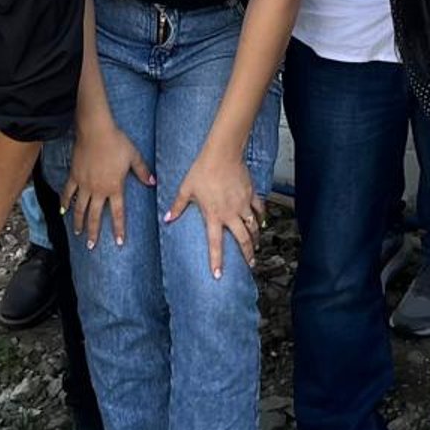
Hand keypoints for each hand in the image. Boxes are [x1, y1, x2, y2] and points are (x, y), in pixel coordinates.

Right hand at [61, 113, 154, 247]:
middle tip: (91, 246)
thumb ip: (143, 172)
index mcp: (114, 187)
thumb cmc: (117, 143)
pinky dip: (64, 202)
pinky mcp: (74, 176)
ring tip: (77, 233)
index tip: (119, 242)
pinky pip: (68, 192)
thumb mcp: (134, 157)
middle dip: (93, 232)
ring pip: (79, 208)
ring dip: (78, 222)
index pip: (117, 213)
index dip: (118, 228)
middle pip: (95, 215)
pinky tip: (62, 210)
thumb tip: (153, 183)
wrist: (96, 132)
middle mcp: (98, 190)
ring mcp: (84, 184)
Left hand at [164, 145, 262, 277]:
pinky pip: (259, 209)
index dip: (217, 261)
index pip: (215, 244)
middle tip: (250, 265)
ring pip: (253, 227)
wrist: (222, 154)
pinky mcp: (251, 194)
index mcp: (214, 216)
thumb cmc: (202, 171)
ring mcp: (243, 204)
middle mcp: (231, 214)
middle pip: (242, 239)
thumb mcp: (186, 189)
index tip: (219, 275)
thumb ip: (177, 206)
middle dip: (247, 254)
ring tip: (256, 248)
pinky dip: (262, 217)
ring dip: (255, 239)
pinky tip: (262, 223)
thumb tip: (166, 219)